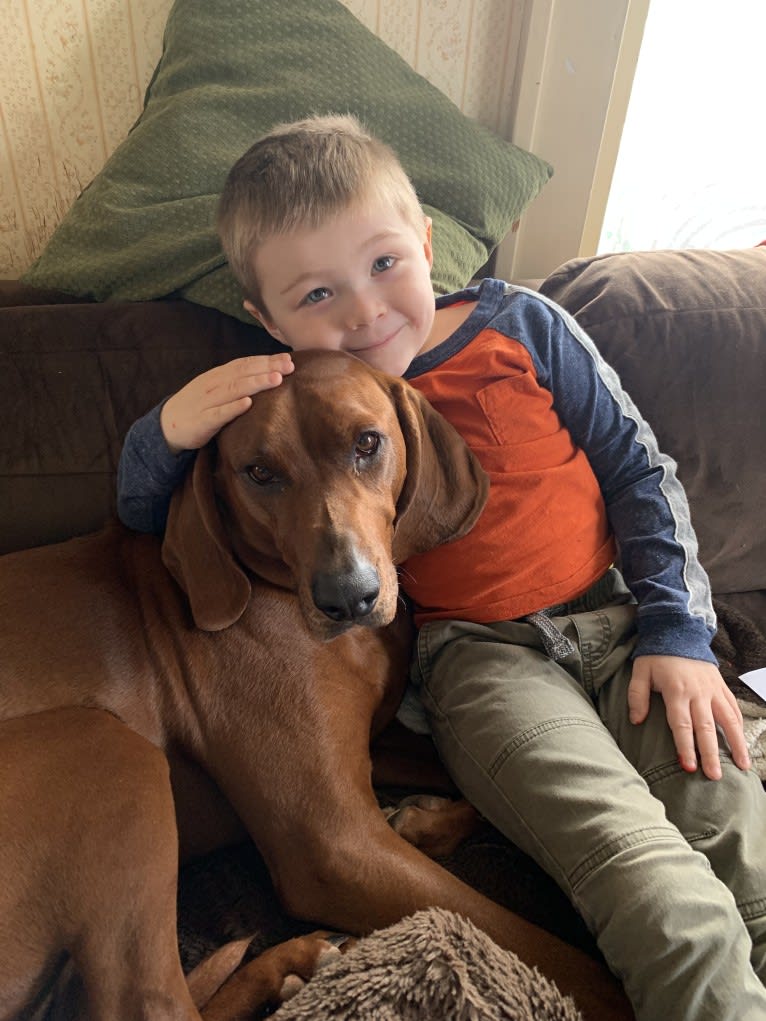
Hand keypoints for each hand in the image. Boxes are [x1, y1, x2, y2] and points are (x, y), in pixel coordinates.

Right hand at [160, 354, 293, 452]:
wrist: (167, 425)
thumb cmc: (199, 406)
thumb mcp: (217, 389)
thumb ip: (237, 381)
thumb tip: (268, 374)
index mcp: (218, 375)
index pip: (245, 363)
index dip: (266, 360)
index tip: (288, 359)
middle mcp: (213, 384)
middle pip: (243, 372)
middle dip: (267, 367)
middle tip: (289, 366)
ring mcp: (206, 402)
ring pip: (233, 389)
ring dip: (255, 383)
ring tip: (276, 379)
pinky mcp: (201, 421)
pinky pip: (218, 414)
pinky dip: (233, 408)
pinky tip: (247, 404)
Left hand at [628, 654, 749, 779]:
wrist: (678, 630)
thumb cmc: (656, 654)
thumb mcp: (640, 671)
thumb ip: (636, 696)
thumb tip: (636, 721)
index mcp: (676, 690)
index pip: (682, 724)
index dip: (685, 747)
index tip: (688, 767)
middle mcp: (698, 692)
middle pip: (706, 727)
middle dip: (711, 754)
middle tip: (714, 776)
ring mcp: (713, 689)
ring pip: (728, 720)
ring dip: (735, 744)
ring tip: (742, 766)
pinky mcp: (721, 686)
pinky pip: (733, 708)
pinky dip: (738, 726)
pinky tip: (742, 743)